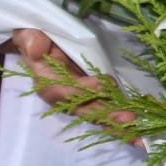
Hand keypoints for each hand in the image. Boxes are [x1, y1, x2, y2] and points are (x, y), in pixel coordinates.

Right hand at [12, 28, 136, 137]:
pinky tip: (137, 128)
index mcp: (47, 81)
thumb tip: (37, 49)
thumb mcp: (28, 34)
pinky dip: (120, 120)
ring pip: (98, 114)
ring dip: (117, 123)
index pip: (63, 92)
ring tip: (137, 132)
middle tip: (130, 120)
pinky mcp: (93, 97)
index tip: (102, 84)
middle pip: (85, 110)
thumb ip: (30, 40)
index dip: (82, 89)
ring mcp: (80, 98)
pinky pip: (107, 110)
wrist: (43, 43)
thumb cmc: (36, 38)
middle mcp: (64, 96)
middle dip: (107, 116)